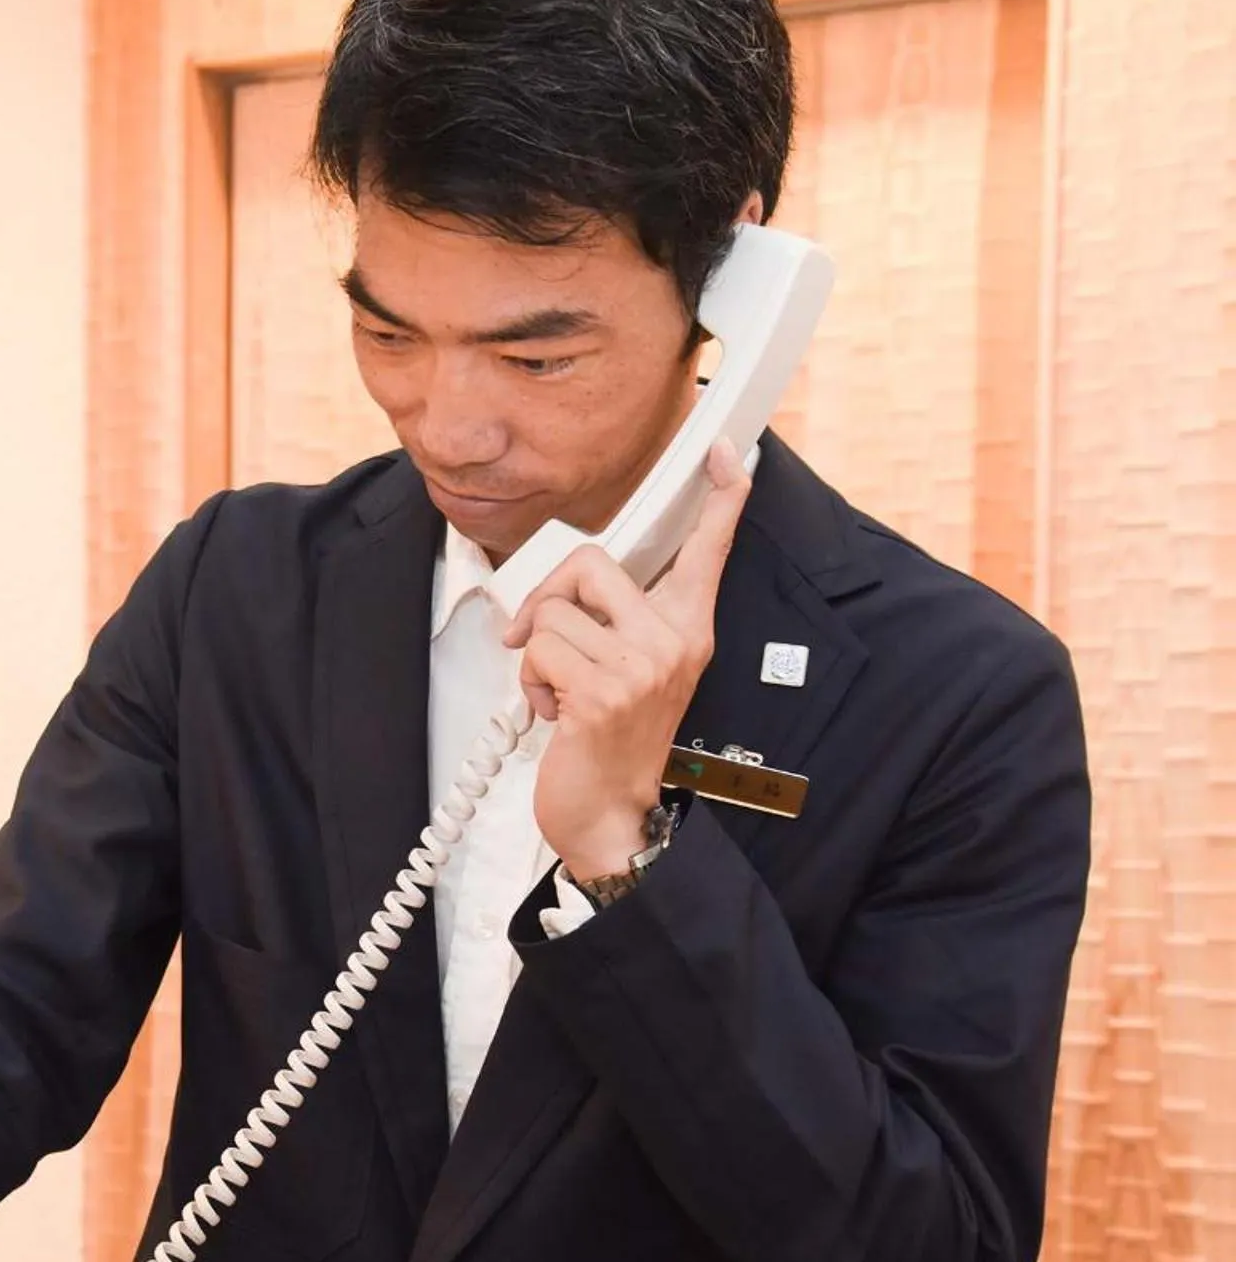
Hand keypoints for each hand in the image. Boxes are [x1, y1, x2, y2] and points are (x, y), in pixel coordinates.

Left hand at [501, 439, 752, 883]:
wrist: (610, 811)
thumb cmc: (611, 737)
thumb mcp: (628, 668)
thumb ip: (613, 620)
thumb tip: (566, 582)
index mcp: (688, 627)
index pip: (709, 551)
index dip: (720, 499)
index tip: (731, 451)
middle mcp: (675, 640)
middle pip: (589, 560)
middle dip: (548, 596)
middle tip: (542, 640)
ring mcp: (642, 667)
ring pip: (552, 612)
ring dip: (538, 656)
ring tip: (563, 693)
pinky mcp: (603, 693)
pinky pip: (538, 651)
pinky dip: (530, 685)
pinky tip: (556, 716)